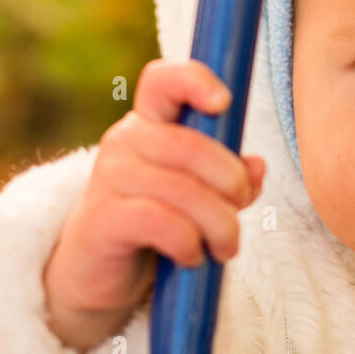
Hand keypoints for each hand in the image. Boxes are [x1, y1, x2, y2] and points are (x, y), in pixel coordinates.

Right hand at [42, 57, 264, 351]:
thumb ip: (232, 179)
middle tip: (239, 211)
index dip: (195, 81)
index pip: (163, 80)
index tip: (224, 103)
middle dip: (231, 183)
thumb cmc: (157, 225)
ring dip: (219, 224)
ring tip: (225, 246)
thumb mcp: (202, 197)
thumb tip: (256, 166)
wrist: (98, 272)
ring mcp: (109, 176)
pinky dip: (189, 244)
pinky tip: (191, 256)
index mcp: (151, 123)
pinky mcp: (102, 217)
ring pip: (183, 190)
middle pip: (191, 146)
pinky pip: (162, 222)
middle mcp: (125, 140)